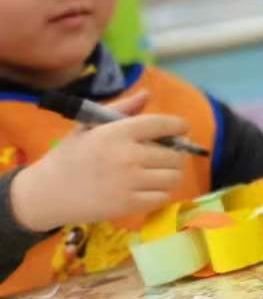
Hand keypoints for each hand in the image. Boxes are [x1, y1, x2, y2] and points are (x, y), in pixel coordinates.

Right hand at [9, 91, 189, 231]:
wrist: (45, 193)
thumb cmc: (70, 156)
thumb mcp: (89, 125)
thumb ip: (121, 109)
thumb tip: (147, 93)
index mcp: (117, 132)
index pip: (163, 124)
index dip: (180, 126)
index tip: (182, 129)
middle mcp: (127, 156)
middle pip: (175, 154)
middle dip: (178, 152)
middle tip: (170, 154)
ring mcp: (129, 182)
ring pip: (173, 176)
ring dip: (173, 173)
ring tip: (162, 171)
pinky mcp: (128, 205)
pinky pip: (163, 197)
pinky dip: (162, 192)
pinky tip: (151, 188)